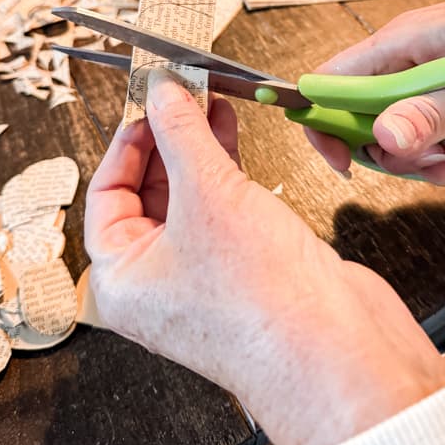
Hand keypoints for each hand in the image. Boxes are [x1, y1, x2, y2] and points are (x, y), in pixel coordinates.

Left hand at [86, 69, 444, 444]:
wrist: (338, 350)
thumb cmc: (261, 302)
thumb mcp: (207, 193)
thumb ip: (180, 134)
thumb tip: (162, 94)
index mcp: (123, 280)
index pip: (107, 196)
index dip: (127, 143)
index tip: (148, 105)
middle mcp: (158, 284)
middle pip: (149, 194)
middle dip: (168, 139)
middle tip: (181, 95)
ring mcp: (203, 278)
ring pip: (190, 199)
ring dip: (199, 148)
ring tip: (209, 102)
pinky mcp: (245, 270)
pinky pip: (223, 210)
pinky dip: (226, 169)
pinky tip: (231, 134)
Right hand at [308, 0, 444, 185]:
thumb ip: (433, 109)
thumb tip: (384, 138)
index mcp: (396, 46)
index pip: (330, 85)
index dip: (325, 124)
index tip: (343, 160)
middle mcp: (406, 67)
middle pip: (372, 129)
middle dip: (408, 156)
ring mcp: (430, 87)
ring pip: (411, 145)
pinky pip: (444, 145)